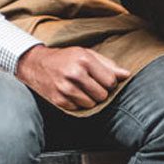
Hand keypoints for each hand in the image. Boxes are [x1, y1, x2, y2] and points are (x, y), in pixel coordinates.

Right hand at [15, 45, 130, 109]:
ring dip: (89, 99)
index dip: (109, 83)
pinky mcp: (59, 100)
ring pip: (92, 105)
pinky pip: (79, 109)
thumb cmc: (66, 58)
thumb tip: (127, 75)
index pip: (110, 82)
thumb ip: (108, 65)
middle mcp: (75, 73)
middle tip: (90, 85)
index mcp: (84, 60)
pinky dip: (78, 104)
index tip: (102, 80)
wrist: (36, 64)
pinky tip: (71, 93)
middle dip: (99, 92)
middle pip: (102, 95)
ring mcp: (65, 88)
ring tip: (81, 89)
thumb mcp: (86, 54)